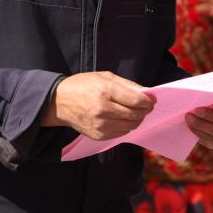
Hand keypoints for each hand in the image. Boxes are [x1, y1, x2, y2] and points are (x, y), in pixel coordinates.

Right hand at [41, 72, 155, 140]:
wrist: (60, 102)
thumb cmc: (84, 85)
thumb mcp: (105, 77)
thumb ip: (128, 85)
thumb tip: (147, 93)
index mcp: (106, 91)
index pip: (136, 101)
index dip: (148, 101)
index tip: (152, 99)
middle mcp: (103, 110)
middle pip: (136, 114)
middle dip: (145, 110)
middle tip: (147, 105)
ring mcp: (101, 125)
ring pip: (131, 125)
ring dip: (137, 119)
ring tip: (135, 111)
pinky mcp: (99, 135)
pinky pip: (122, 133)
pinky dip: (127, 126)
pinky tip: (124, 118)